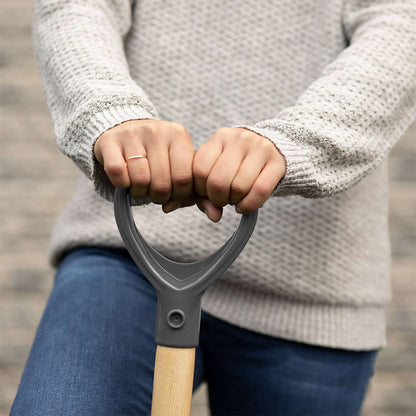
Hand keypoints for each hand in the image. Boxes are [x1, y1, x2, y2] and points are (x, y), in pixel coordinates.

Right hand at [94, 119, 221, 220]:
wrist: (122, 129)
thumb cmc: (157, 156)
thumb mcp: (178, 167)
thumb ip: (197, 193)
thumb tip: (215, 216)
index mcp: (178, 136)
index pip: (185, 178)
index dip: (180, 194)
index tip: (174, 193)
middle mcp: (157, 131)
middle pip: (163, 183)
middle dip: (159, 196)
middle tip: (156, 191)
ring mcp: (132, 134)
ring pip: (140, 180)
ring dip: (140, 192)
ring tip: (142, 185)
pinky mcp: (110, 141)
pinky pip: (118, 174)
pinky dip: (122, 184)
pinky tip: (125, 179)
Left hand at [193, 127, 285, 218]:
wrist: (274, 148)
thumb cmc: (239, 163)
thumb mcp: (218, 169)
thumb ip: (206, 194)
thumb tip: (214, 216)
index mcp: (220, 137)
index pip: (200, 170)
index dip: (201, 189)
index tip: (208, 193)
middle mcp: (240, 139)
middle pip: (218, 181)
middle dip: (218, 199)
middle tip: (223, 200)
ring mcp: (260, 148)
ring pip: (239, 187)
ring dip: (234, 201)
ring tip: (235, 199)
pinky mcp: (277, 162)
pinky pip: (260, 191)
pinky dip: (249, 205)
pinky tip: (244, 206)